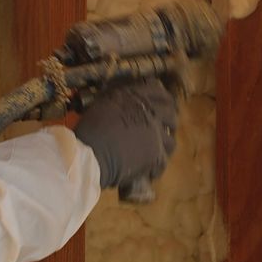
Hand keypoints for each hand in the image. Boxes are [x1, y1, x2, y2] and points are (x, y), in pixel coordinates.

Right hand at [73, 76, 178, 194]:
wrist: (90, 154)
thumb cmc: (91, 129)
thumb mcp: (104, 104)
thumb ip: (119, 100)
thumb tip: (124, 99)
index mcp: (137, 98)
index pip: (158, 91)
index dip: (162, 97)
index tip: (163, 102)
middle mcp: (151, 113)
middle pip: (171, 114)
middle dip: (169, 119)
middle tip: (165, 126)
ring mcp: (156, 135)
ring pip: (171, 140)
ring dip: (165, 144)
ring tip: (158, 150)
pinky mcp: (156, 156)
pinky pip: (164, 162)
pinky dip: (157, 167)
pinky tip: (150, 170)